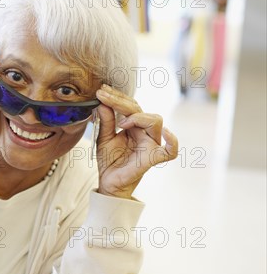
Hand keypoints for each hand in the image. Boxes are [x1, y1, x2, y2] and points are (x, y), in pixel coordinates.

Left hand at [94, 84, 178, 199]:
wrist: (108, 181)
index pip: (129, 106)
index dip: (116, 97)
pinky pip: (170, 151)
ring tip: (121, 123)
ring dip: (138, 116)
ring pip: (155, 121)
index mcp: (134, 126)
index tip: (101, 91)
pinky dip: (172, 142)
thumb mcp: (103, 137)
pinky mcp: (153, 157)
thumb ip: (105, 121)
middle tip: (104, 96)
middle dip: (121, 101)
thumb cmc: (109, 160)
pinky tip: (166, 133)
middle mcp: (145, 132)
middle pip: (140, 109)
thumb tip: (102, 102)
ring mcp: (151, 144)